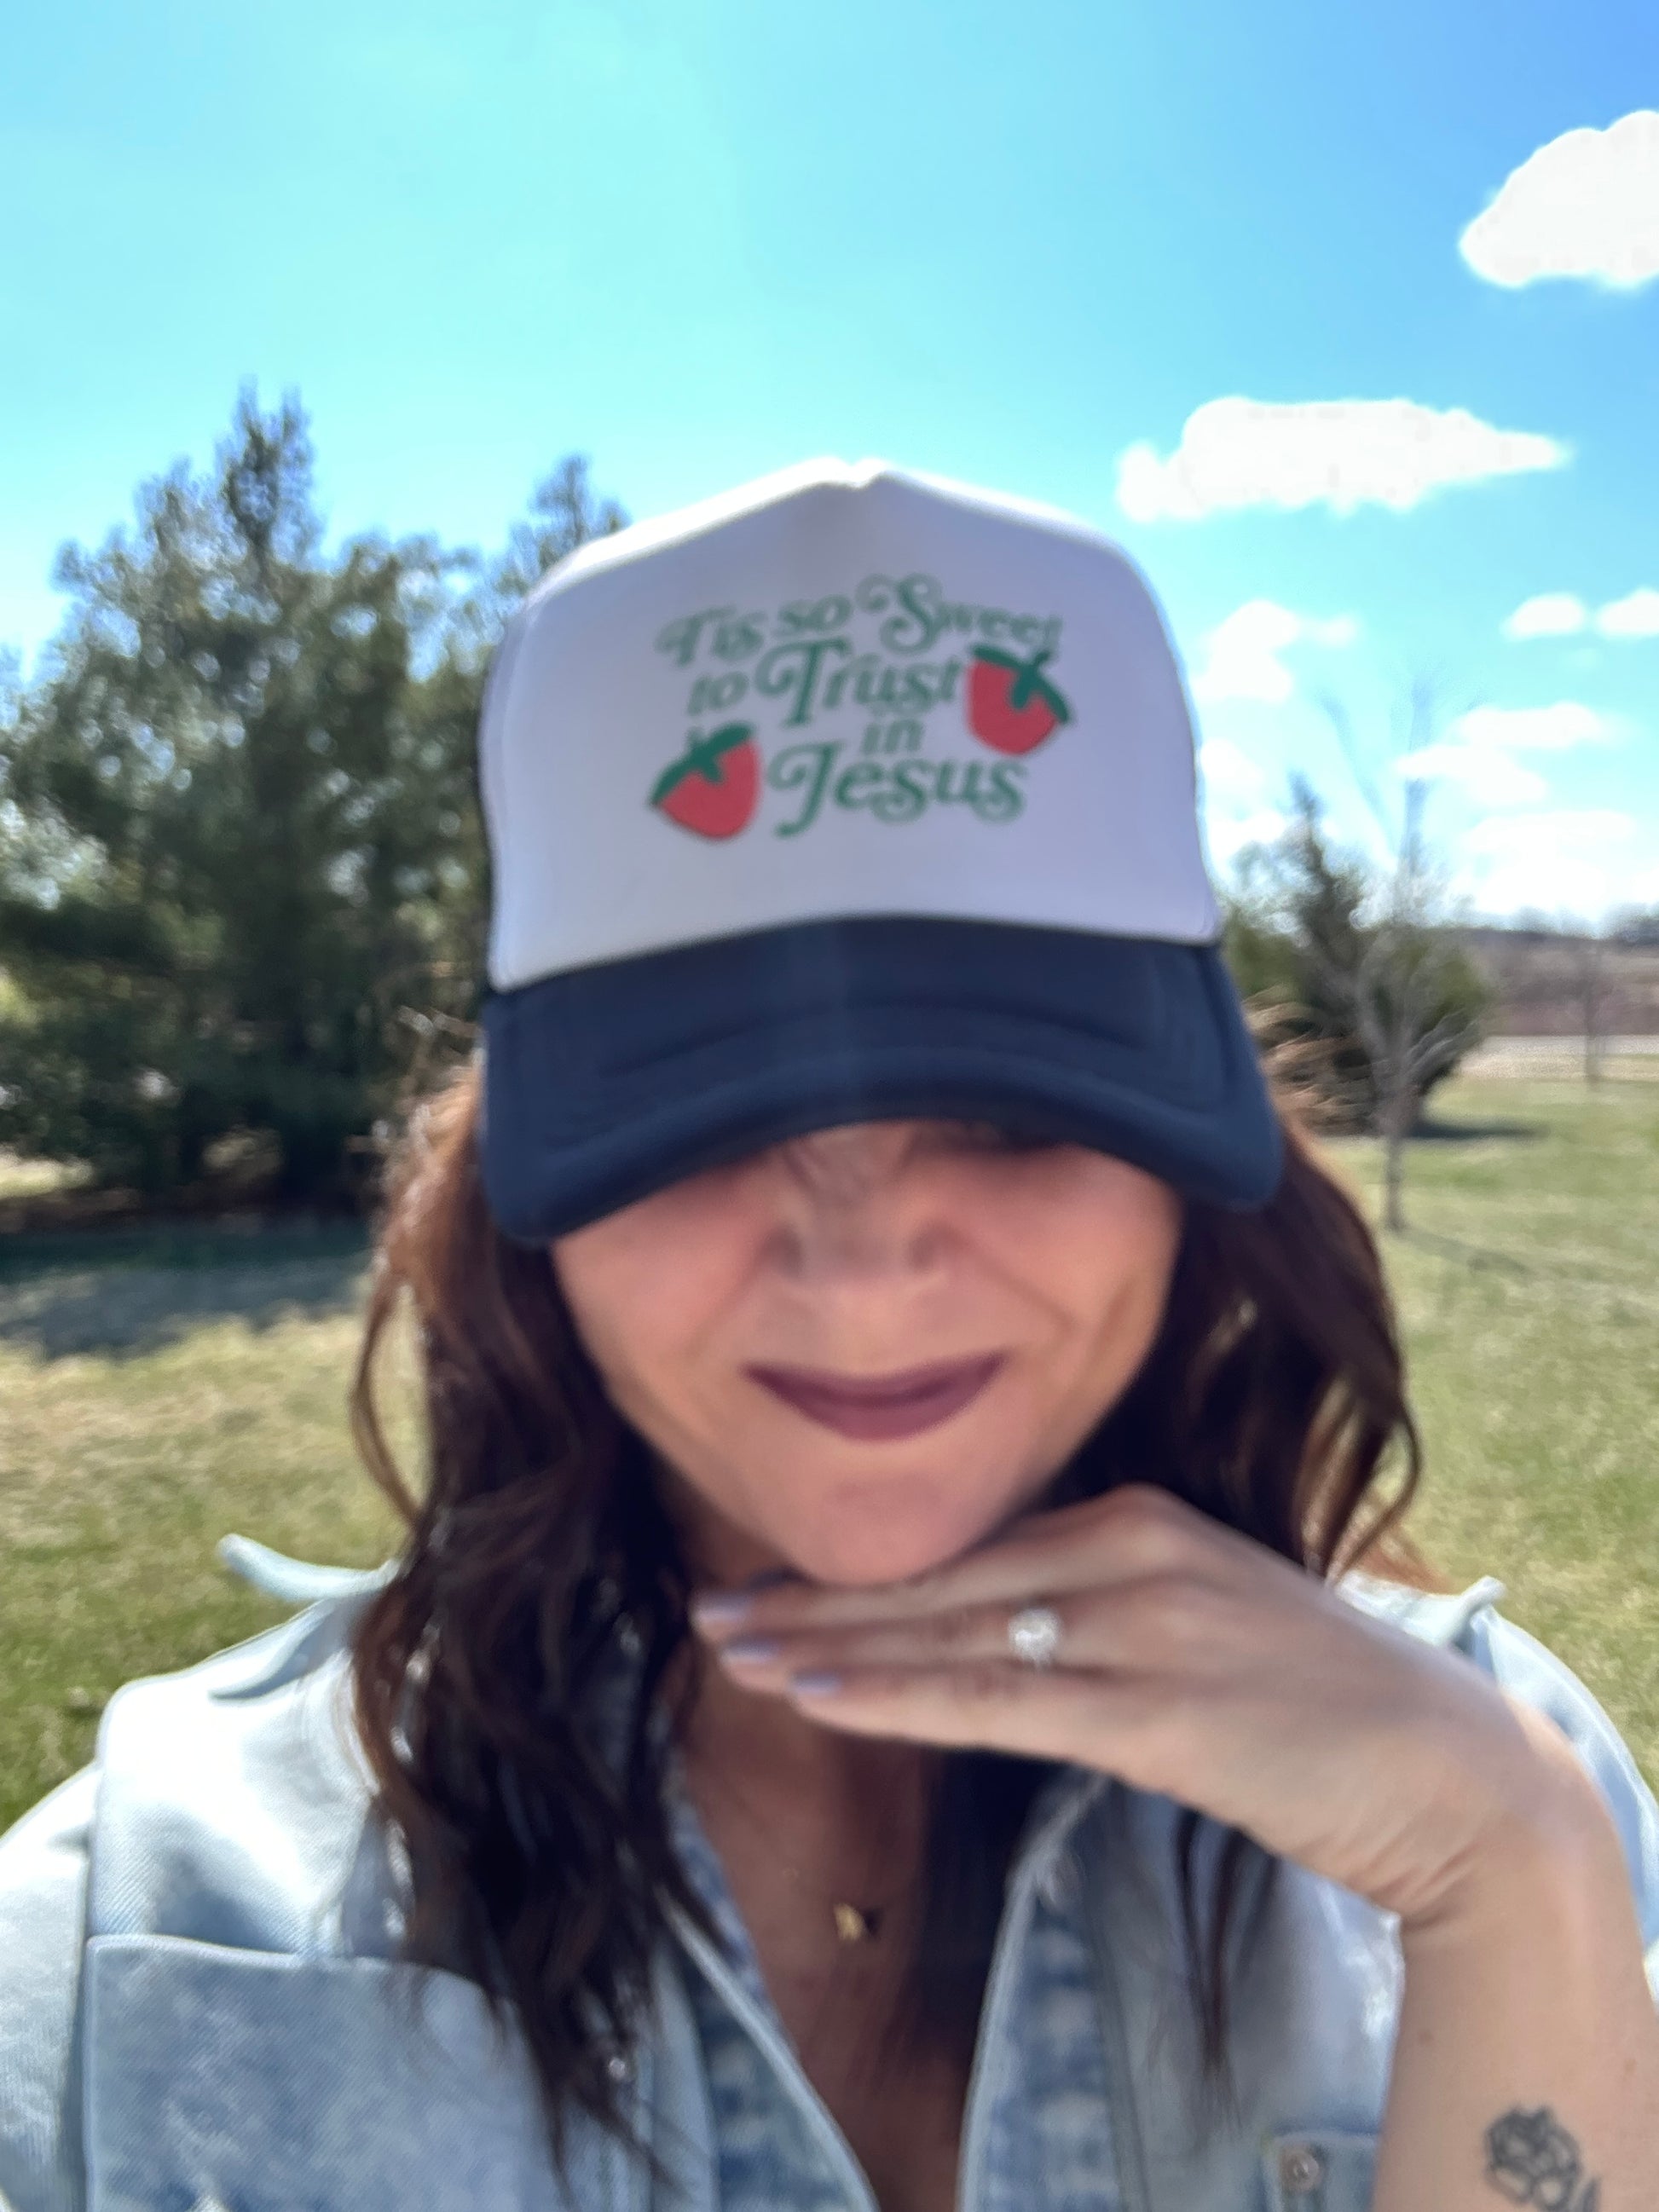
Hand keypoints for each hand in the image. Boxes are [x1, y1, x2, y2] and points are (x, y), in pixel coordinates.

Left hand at [689, 1483, 1609, 1930]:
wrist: (1445, 1766)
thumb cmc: (1319, 1695)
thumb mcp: (1205, 1609)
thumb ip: (1107, 1596)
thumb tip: (1006, 1620)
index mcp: (1136, 1514)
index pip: (968, 1539)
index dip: (861, 1565)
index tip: (771, 1581)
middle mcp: (1127, 1549)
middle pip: (938, 1574)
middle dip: (815, 1598)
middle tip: (708, 1611)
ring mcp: (1140, 1624)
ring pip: (947, 1632)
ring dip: (827, 1648)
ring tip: (730, 1653)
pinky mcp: (1152, 1709)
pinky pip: (993, 1701)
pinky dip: (895, 1696)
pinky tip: (819, 1697)